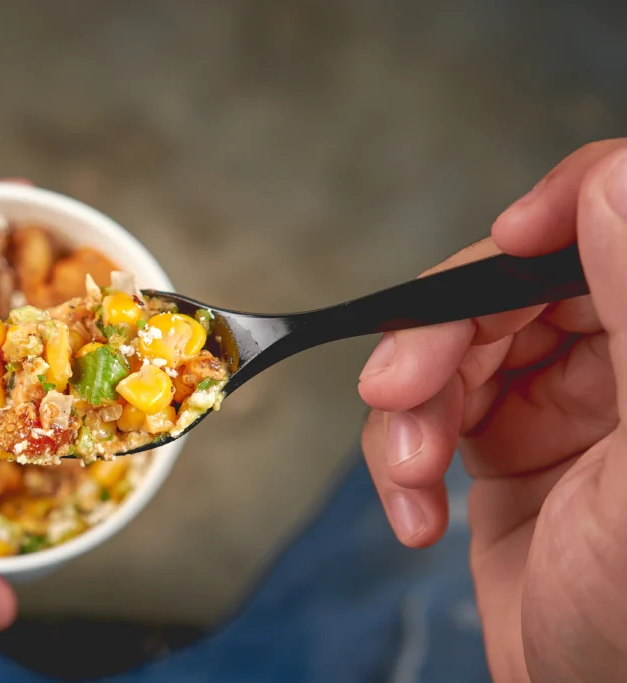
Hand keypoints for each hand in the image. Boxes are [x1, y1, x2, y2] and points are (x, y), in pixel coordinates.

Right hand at [359, 139, 626, 681]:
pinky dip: (398, 458)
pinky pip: (427, 415)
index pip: (617, 222)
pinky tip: (414, 511)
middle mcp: (622, 362)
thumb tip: (608, 179)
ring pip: (454, 349)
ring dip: (407, 409)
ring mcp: (563, 405)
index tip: (505, 242)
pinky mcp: (505, 450)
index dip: (561, 212)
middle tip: (397, 388)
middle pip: (509, 288)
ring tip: (408, 474)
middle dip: (439, 337)